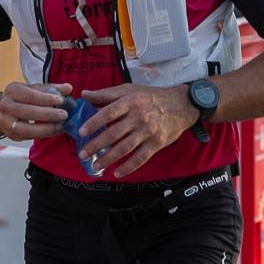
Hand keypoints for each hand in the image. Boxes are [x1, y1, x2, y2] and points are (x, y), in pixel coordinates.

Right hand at [0, 82, 72, 140]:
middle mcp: (5, 105)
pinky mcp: (12, 135)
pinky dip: (44, 133)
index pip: (29, 95)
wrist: (7, 111)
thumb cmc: (25, 98)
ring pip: (26, 128)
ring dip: (46, 127)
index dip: (45, 98)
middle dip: (47, 114)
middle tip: (64, 114)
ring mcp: (6, 122)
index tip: (61, 100)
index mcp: (12, 90)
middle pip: (27, 111)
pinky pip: (29, 136)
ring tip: (61, 125)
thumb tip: (68, 88)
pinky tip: (55, 130)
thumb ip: (52, 88)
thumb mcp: (36, 89)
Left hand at [79, 84, 195, 177]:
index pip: (108, 113)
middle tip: (83, 154)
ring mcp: (148, 131)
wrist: (181, 104)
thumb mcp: (129, 90)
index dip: (94, 123)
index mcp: (130, 102)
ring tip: (95, 165)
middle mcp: (138, 117)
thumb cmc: (151, 96)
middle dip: (96, 145)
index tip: (81, 132)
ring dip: (108, 158)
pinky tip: (117, 173)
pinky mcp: (157, 143)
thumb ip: (106, 94)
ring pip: (124, 148)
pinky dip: (128, 167)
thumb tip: (84, 94)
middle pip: (114, 134)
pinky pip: (140, 158)